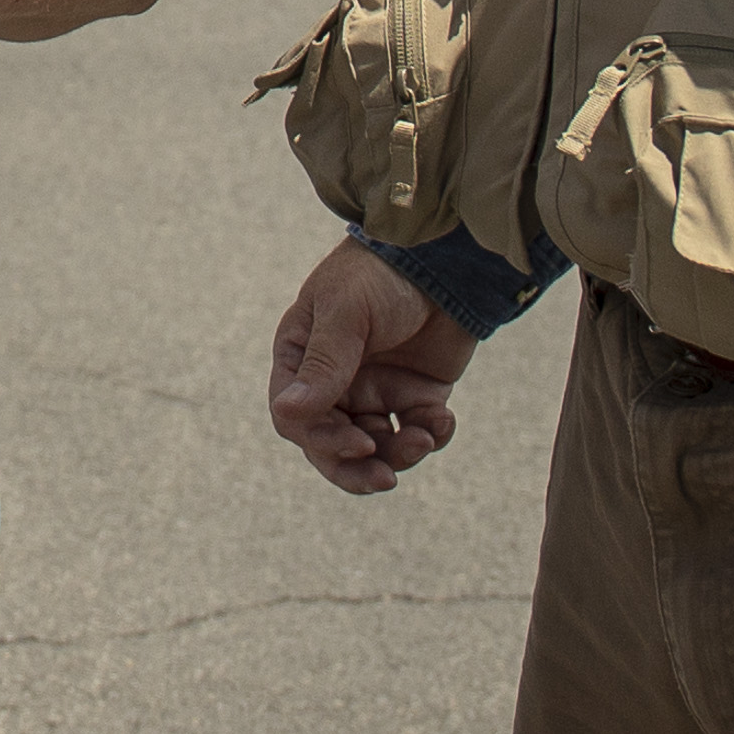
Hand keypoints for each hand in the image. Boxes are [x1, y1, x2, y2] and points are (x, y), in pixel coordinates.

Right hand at [267, 239, 471, 494]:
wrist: (444, 257)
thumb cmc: (380, 274)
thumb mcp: (345, 314)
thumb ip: (323, 365)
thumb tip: (289, 414)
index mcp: (301, 358)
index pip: (295, 417)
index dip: (322, 439)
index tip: (357, 441)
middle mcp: (334, 381)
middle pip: (331, 444)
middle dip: (357, 466)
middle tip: (385, 476)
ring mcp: (375, 389)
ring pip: (376, 447)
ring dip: (399, 454)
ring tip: (425, 437)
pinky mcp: (415, 394)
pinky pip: (416, 432)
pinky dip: (431, 436)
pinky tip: (443, 418)